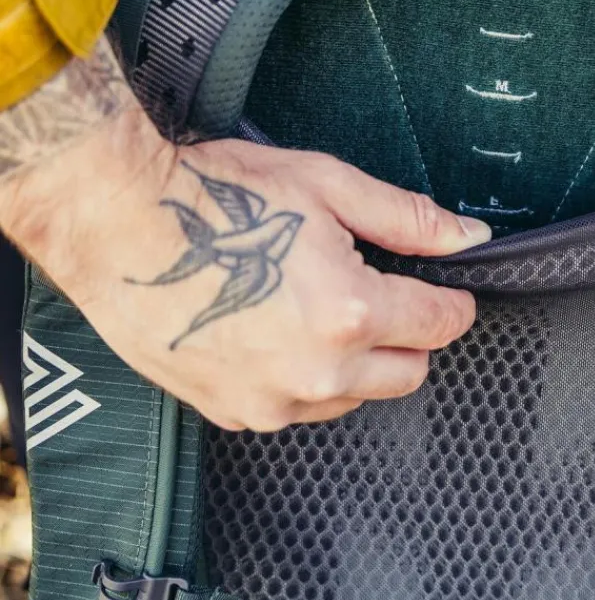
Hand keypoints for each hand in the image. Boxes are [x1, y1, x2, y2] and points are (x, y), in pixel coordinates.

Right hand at [2, 101, 489, 431]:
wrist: (120, 222)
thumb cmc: (222, 196)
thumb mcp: (330, 187)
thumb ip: (410, 220)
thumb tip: (470, 237)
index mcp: (350, 314)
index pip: (441, 325)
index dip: (452, 301)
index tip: (445, 288)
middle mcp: (318, 374)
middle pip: (409, 372)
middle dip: (409, 333)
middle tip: (376, 289)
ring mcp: (273, 401)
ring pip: (357, 396)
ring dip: (358, 360)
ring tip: (315, 305)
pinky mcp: (235, 412)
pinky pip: (301, 408)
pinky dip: (308, 378)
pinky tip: (278, 330)